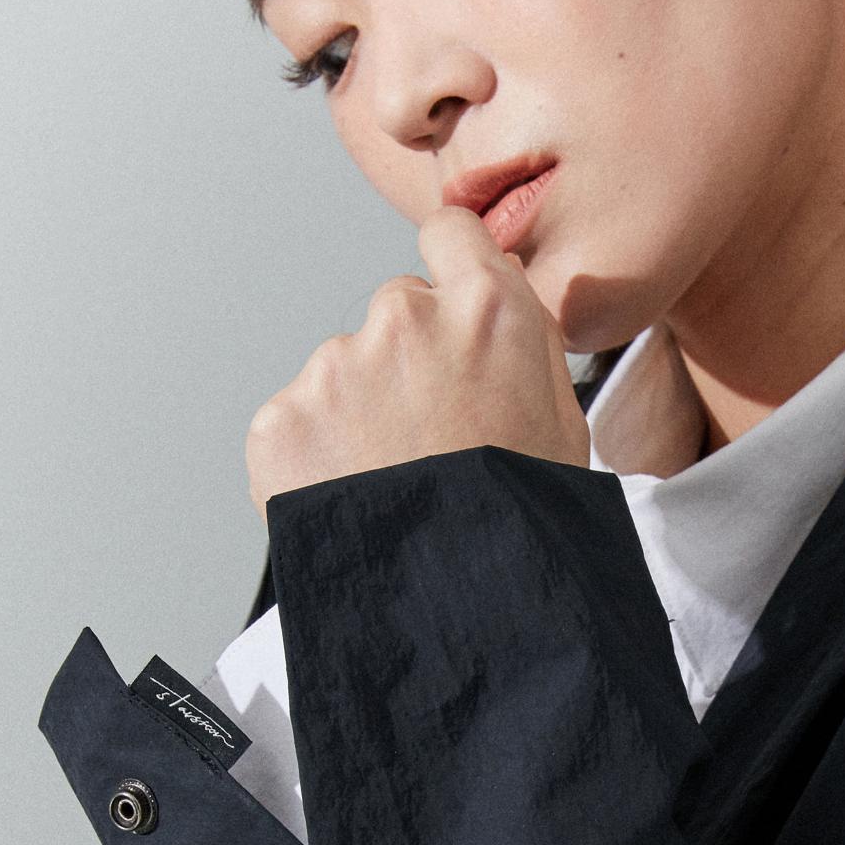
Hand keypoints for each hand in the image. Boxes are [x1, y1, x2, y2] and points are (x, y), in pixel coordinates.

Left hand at [244, 206, 589, 511]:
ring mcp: (334, 369)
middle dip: (409, 363)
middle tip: (430, 442)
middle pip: (397, 311)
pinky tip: (354, 500)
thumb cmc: (518, 526)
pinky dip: (316, 458)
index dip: (452, 269)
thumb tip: (498, 286)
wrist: (456, 612)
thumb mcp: (561, 422)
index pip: (450, 231)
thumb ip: (524, 340)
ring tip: (393, 486)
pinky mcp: (282, 420)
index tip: (447, 305)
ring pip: (345, 371)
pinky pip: (298, 421)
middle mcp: (403, 321)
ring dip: (361, 416)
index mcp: (487, 313)